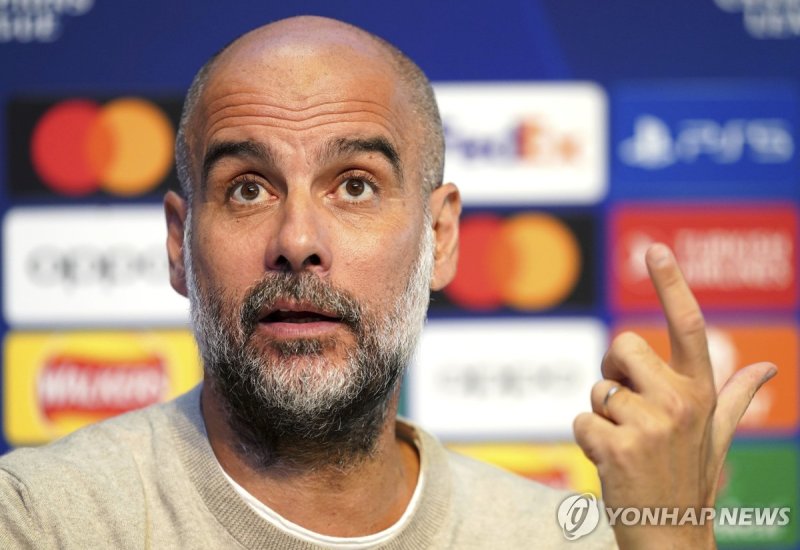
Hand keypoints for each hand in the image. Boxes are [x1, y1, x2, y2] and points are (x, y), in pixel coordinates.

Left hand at [573, 243, 776, 548]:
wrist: (672, 536)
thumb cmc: (688, 480)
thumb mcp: (717, 436)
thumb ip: (735, 398)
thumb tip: (768, 371)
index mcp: (701, 393)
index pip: (688, 327)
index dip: (671, 285)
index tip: (655, 249)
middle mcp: (680, 402)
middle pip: (621, 346)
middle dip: (615, 372)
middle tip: (629, 411)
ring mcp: (650, 425)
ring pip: (597, 389)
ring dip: (601, 416)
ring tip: (625, 445)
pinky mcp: (617, 447)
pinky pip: (580, 421)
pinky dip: (586, 442)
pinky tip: (610, 464)